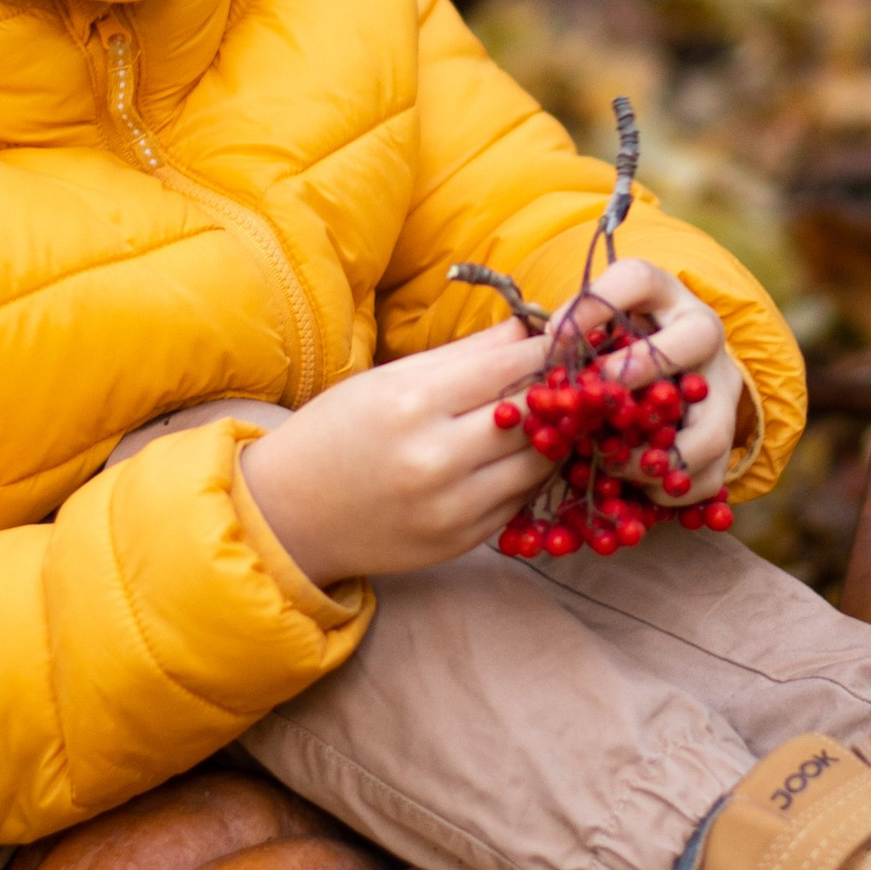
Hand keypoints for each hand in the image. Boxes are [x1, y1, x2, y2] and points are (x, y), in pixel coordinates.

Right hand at [239, 318, 542, 586]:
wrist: (289, 516)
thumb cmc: (335, 433)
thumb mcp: (387, 380)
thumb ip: (463, 355)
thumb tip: (527, 327)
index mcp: (412, 403)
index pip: (507, 367)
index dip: (548, 348)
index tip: (572, 334)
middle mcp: (435, 458)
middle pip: (532, 415)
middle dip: (563, 390)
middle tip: (581, 373)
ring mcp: (451, 507)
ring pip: (538, 462)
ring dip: (558, 435)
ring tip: (564, 412)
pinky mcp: (460, 541)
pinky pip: (520, 501)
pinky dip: (532, 474)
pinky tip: (530, 454)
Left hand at [557, 257, 744, 501]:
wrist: (663, 373)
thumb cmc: (607, 347)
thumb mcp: (588, 330)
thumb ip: (566, 338)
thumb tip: (536, 351)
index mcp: (664, 295)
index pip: (637, 278)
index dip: (595, 304)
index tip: (553, 336)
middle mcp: (702, 334)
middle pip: (696, 337)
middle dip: (639, 370)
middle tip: (594, 397)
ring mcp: (721, 386)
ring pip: (710, 426)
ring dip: (654, 454)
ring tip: (608, 462)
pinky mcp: (725, 435)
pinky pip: (710, 475)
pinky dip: (667, 491)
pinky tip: (631, 487)